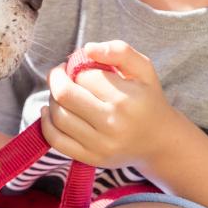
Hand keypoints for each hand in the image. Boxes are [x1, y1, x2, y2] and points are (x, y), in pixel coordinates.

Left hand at [38, 40, 180, 171]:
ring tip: (61, 92)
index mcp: (126, 99)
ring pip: (58, 115)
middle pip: (65, 94)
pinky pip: (56, 140)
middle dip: (56, 78)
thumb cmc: (148, 100)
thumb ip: (119, 51)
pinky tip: (50, 111)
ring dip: (52, 98)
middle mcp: (113, 123)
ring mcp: (101, 144)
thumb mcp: (144, 70)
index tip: (78, 66)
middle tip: (60, 74)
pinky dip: (46, 123)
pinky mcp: (92, 158)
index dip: (76, 66)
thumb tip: (88, 49)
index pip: (85, 75)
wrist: (160, 142)